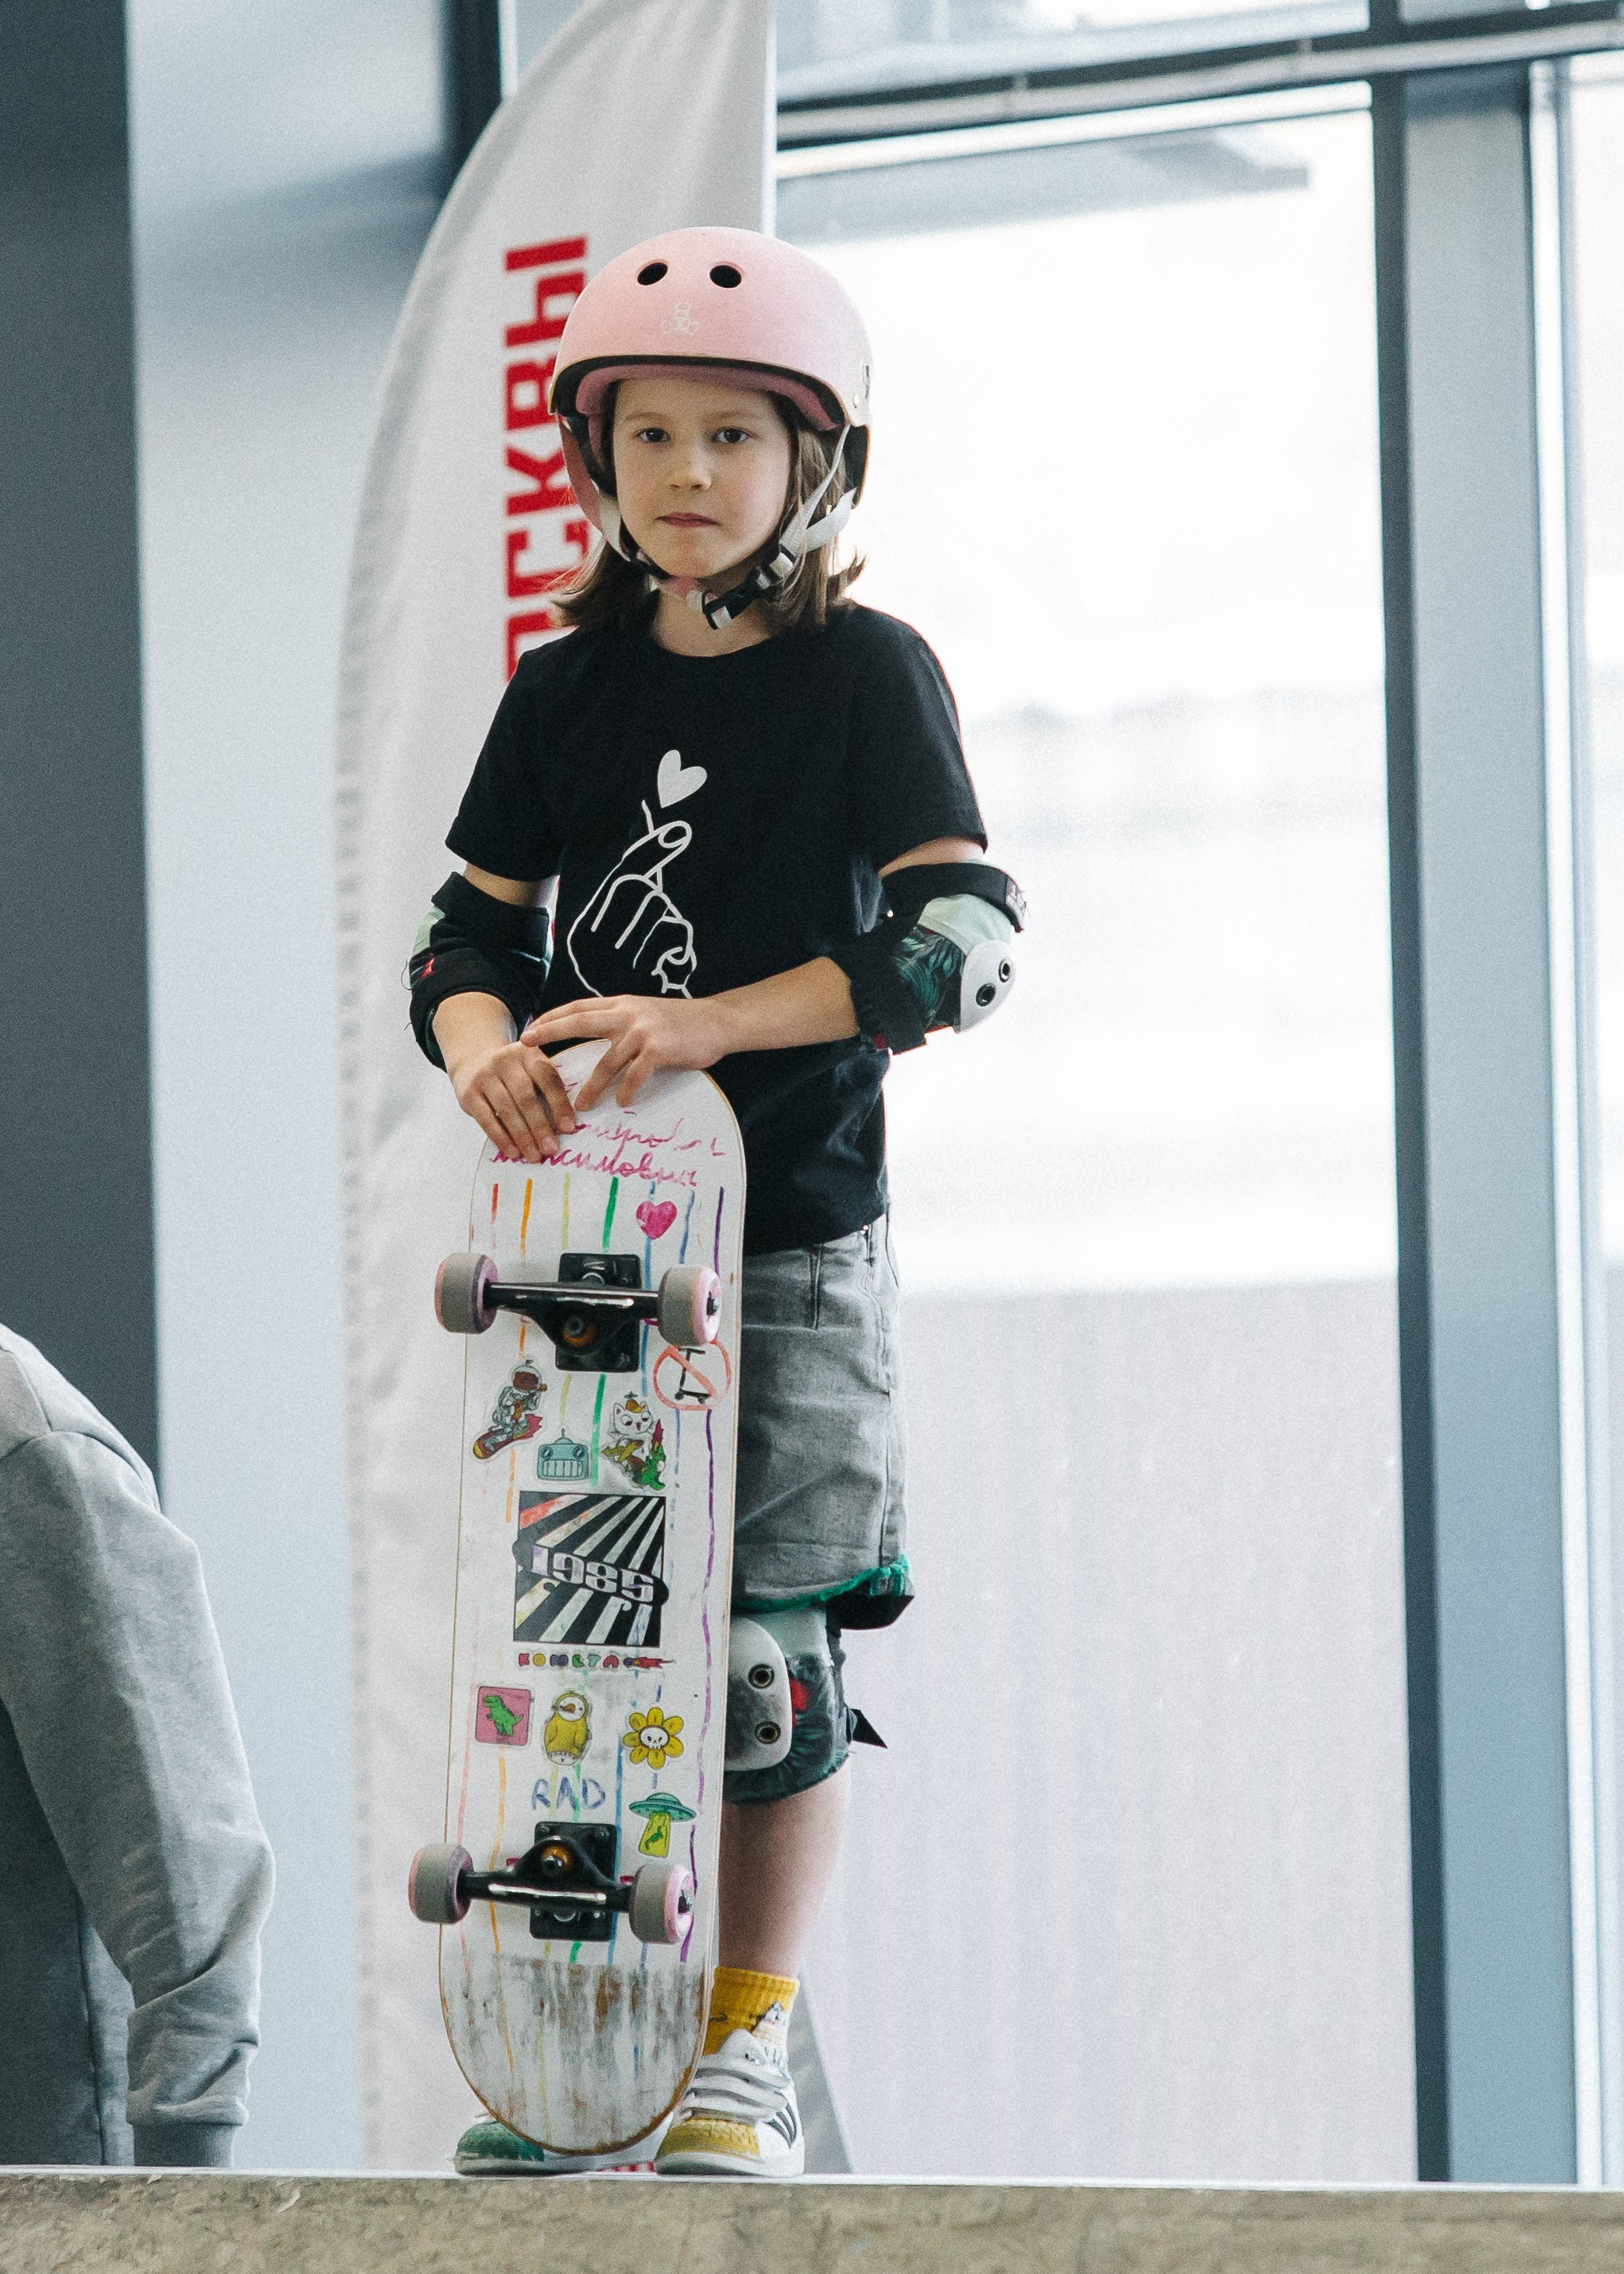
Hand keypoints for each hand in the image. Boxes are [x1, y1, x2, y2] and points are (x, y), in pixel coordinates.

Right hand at [446, 1035, 580, 1163]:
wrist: (473, 1058)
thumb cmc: (512, 1072)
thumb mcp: (530, 1068)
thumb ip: (547, 1088)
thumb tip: (565, 1126)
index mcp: (528, 1053)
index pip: (547, 1079)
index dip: (559, 1104)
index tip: (568, 1128)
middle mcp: (505, 1061)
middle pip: (526, 1096)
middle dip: (540, 1126)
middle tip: (550, 1148)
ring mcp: (484, 1076)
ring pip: (506, 1110)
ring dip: (522, 1136)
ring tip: (534, 1155)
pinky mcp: (469, 1093)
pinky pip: (486, 1119)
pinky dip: (501, 1138)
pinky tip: (513, 1151)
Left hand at [521, 995, 732, 1109]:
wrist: (717, 1021)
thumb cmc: (682, 1022)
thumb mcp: (646, 1012)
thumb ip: (622, 1020)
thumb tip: (597, 1034)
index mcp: (622, 1004)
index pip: (579, 1007)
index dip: (553, 1016)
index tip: (531, 1028)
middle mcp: (628, 1014)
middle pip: (580, 1022)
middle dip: (551, 1032)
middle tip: (527, 1044)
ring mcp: (643, 1031)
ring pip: (607, 1060)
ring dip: (592, 1086)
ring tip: (581, 1105)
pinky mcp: (659, 1049)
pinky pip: (635, 1075)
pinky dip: (626, 1090)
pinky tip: (622, 1103)